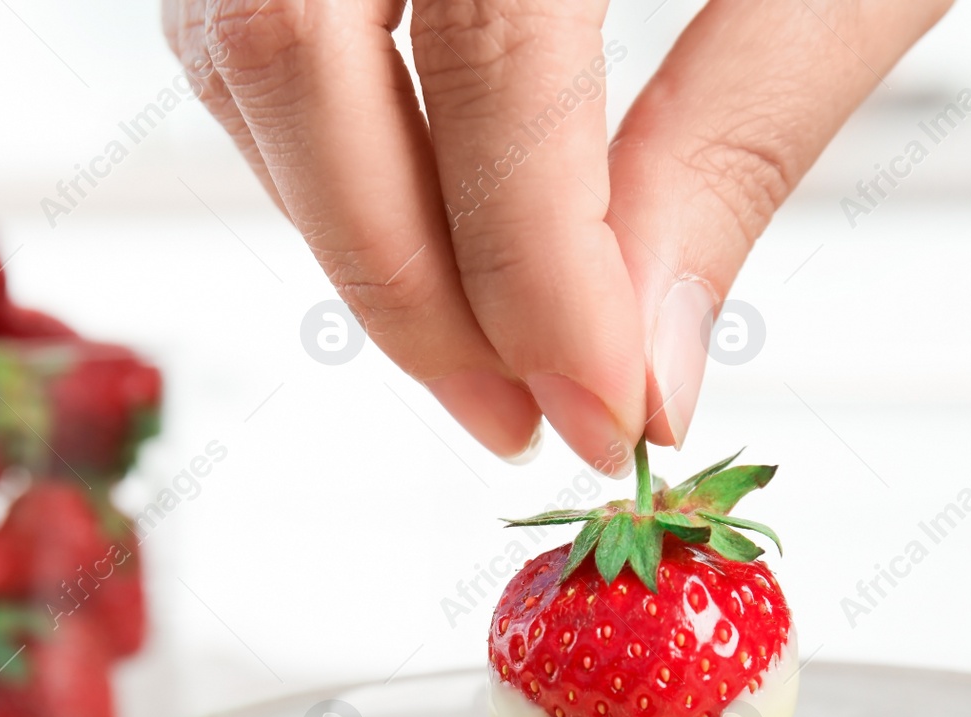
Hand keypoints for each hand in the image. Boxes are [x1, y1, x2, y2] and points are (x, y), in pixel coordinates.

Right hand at [165, 0, 949, 472]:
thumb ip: (735, 139)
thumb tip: (644, 366)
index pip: (490, 50)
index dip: (533, 269)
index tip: (605, 415)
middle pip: (292, 49)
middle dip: (404, 284)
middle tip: (512, 421)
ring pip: (239, 39)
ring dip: (349, 228)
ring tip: (478, 350)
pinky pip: (235, 4)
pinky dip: (319, 141)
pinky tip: (414, 220)